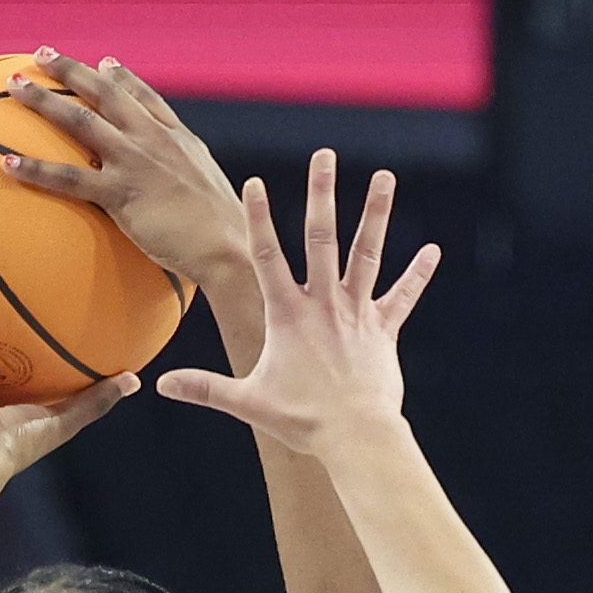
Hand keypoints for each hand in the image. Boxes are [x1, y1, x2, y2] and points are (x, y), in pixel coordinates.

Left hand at [0, 50, 262, 317]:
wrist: (228, 247)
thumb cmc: (227, 230)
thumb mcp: (210, 188)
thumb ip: (189, 174)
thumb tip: (182, 185)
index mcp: (177, 138)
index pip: (145, 97)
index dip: (122, 77)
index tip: (104, 63)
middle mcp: (153, 139)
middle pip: (106, 93)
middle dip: (72, 70)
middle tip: (43, 54)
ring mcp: (135, 162)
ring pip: (80, 121)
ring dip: (43, 100)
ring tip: (13, 85)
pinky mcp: (119, 193)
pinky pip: (68, 178)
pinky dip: (35, 168)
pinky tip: (6, 162)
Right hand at [147, 152, 440, 464]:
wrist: (356, 436)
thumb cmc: (302, 421)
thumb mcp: (248, 401)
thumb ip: (205, 388)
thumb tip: (160, 386)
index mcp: (288, 315)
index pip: (267, 256)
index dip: (258, 219)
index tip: (254, 182)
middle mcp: (323, 304)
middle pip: (321, 238)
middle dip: (321, 194)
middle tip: (325, 155)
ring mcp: (357, 313)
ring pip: (366, 253)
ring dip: (376, 213)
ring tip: (385, 177)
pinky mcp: (384, 330)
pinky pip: (403, 296)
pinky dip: (418, 274)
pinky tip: (432, 250)